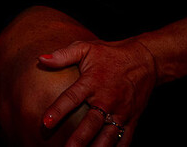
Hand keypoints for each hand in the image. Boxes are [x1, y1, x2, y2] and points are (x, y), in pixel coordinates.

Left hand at [38, 38, 157, 146]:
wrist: (145, 61)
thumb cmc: (110, 54)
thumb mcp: (85, 48)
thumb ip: (63, 55)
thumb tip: (41, 59)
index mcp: (92, 82)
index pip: (72, 98)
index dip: (58, 110)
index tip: (46, 122)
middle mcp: (107, 99)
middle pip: (91, 123)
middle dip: (79, 139)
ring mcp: (121, 111)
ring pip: (108, 136)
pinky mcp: (132, 119)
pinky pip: (124, 139)